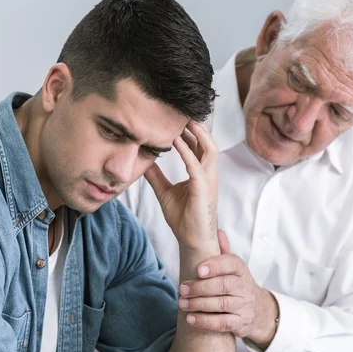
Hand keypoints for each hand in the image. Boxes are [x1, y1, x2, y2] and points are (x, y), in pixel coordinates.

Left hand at [144, 122, 218, 249]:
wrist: (192, 240)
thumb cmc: (183, 218)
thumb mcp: (164, 191)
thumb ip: (156, 175)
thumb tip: (143, 161)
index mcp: (201, 173)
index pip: (198, 146)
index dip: (189, 131)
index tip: (174, 118)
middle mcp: (208, 173)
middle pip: (207, 142)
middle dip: (196, 126)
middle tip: (180, 111)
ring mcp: (208, 180)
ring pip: (209, 149)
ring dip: (197, 133)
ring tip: (183, 120)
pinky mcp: (204, 188)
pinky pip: (196, 165)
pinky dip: (186, 151)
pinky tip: (175, 141)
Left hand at [178, 230, 278, 342]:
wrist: (258, 311)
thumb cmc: (236, 284)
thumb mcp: (232, 267)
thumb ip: (223, 251)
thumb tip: (217, 230)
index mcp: (241, 269)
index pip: (231, 263)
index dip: (215, 266)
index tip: (198, 270)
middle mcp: (245, 287)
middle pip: (224, 285)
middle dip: (200, 287)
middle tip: (182, 289)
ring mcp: (245, 305)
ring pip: (221, 304)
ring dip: (198, 304)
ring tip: (182, 303)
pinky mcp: (241, 323)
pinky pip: (222, 323)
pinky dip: (205, 321)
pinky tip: (190, 318)